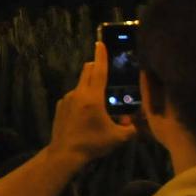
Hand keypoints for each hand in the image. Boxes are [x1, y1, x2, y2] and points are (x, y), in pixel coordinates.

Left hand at [48, 41, 137, 166]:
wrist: (64, 153)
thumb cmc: (92, 143)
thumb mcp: (118, 137)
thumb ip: (132, 128)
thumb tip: (135, 121)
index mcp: (92, 97)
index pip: (99, 71)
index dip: (101, 56)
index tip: (100, 43)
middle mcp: (78, 93)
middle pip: (87, 72)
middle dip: (96, 66)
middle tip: (104, 66)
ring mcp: (66, 99)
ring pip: (81, 85)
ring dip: (90, 86)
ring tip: (101, 100)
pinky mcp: (60, 106)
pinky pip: (74, 96)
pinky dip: (82, 98)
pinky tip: (87, 113)